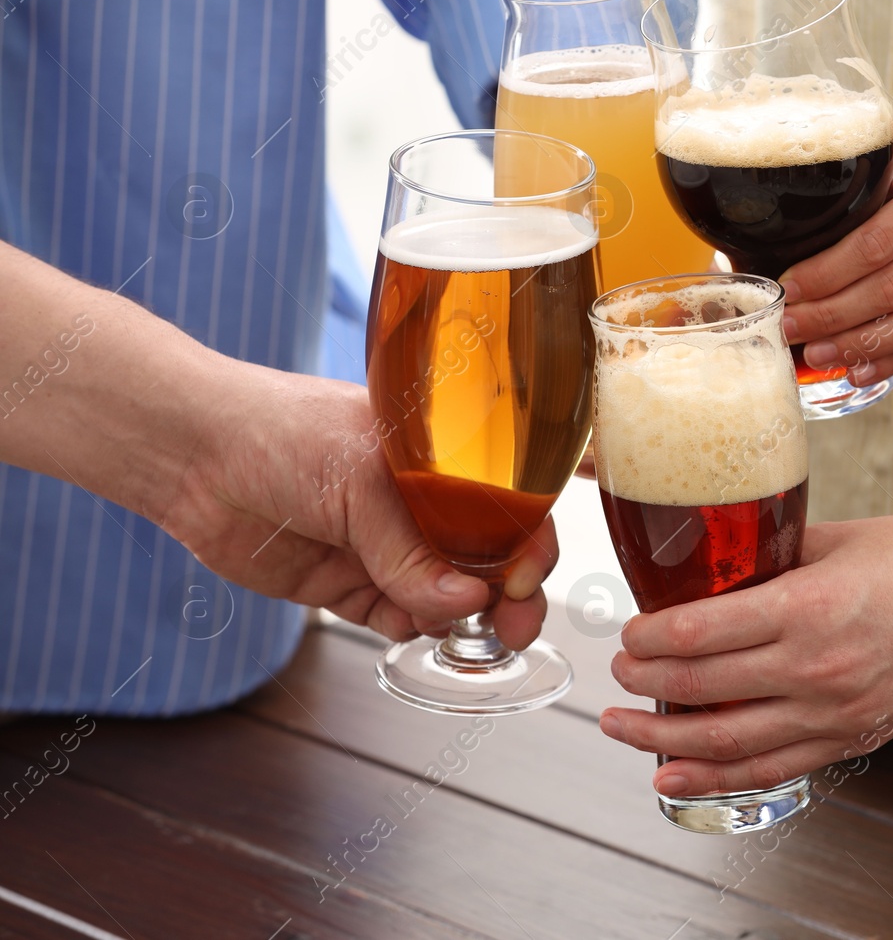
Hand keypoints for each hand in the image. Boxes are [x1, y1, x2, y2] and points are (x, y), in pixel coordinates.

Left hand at [160, 361, 558, 645]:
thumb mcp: (362, 482)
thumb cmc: (282, 433)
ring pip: (446, 595)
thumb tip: (468, 603)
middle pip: (487, 559)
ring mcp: (384, 547)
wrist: (194, 456)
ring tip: (454, 627)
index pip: (508, 503)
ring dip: (457, 618)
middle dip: (508, 596)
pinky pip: (397, 616)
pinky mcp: (346, 585)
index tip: (525, 577)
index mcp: (440, 459)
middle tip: (514, 627)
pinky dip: (410, 626)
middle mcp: (420, 504)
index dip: (529, 542)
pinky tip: (403, 621)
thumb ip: (411, 550)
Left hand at [597, 505, 892, 796]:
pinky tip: (674, 773)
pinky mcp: (853, 736)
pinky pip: (770, 769)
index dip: (646, 640)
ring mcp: (834, 711)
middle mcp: (815, 668)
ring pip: (725, 744)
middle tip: (618, 675)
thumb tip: (717, 564)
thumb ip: (771, 556)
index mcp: (806, 608)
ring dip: (661, 740)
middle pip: (699, 691)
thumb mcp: (834, 538)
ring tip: (623, 728)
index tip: (628, 634)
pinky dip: (715, 778)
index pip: (697, 635)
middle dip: (643, 685)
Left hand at [779, 115, 892, 384]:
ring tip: (817, 355)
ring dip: (862, 345)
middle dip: (833, 316)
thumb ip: (859, 189)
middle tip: (789, 327)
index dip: (827, 274)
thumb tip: (783, 226)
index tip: (788, 287)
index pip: (874, 245)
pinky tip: (858, 370)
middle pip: (892, 290)